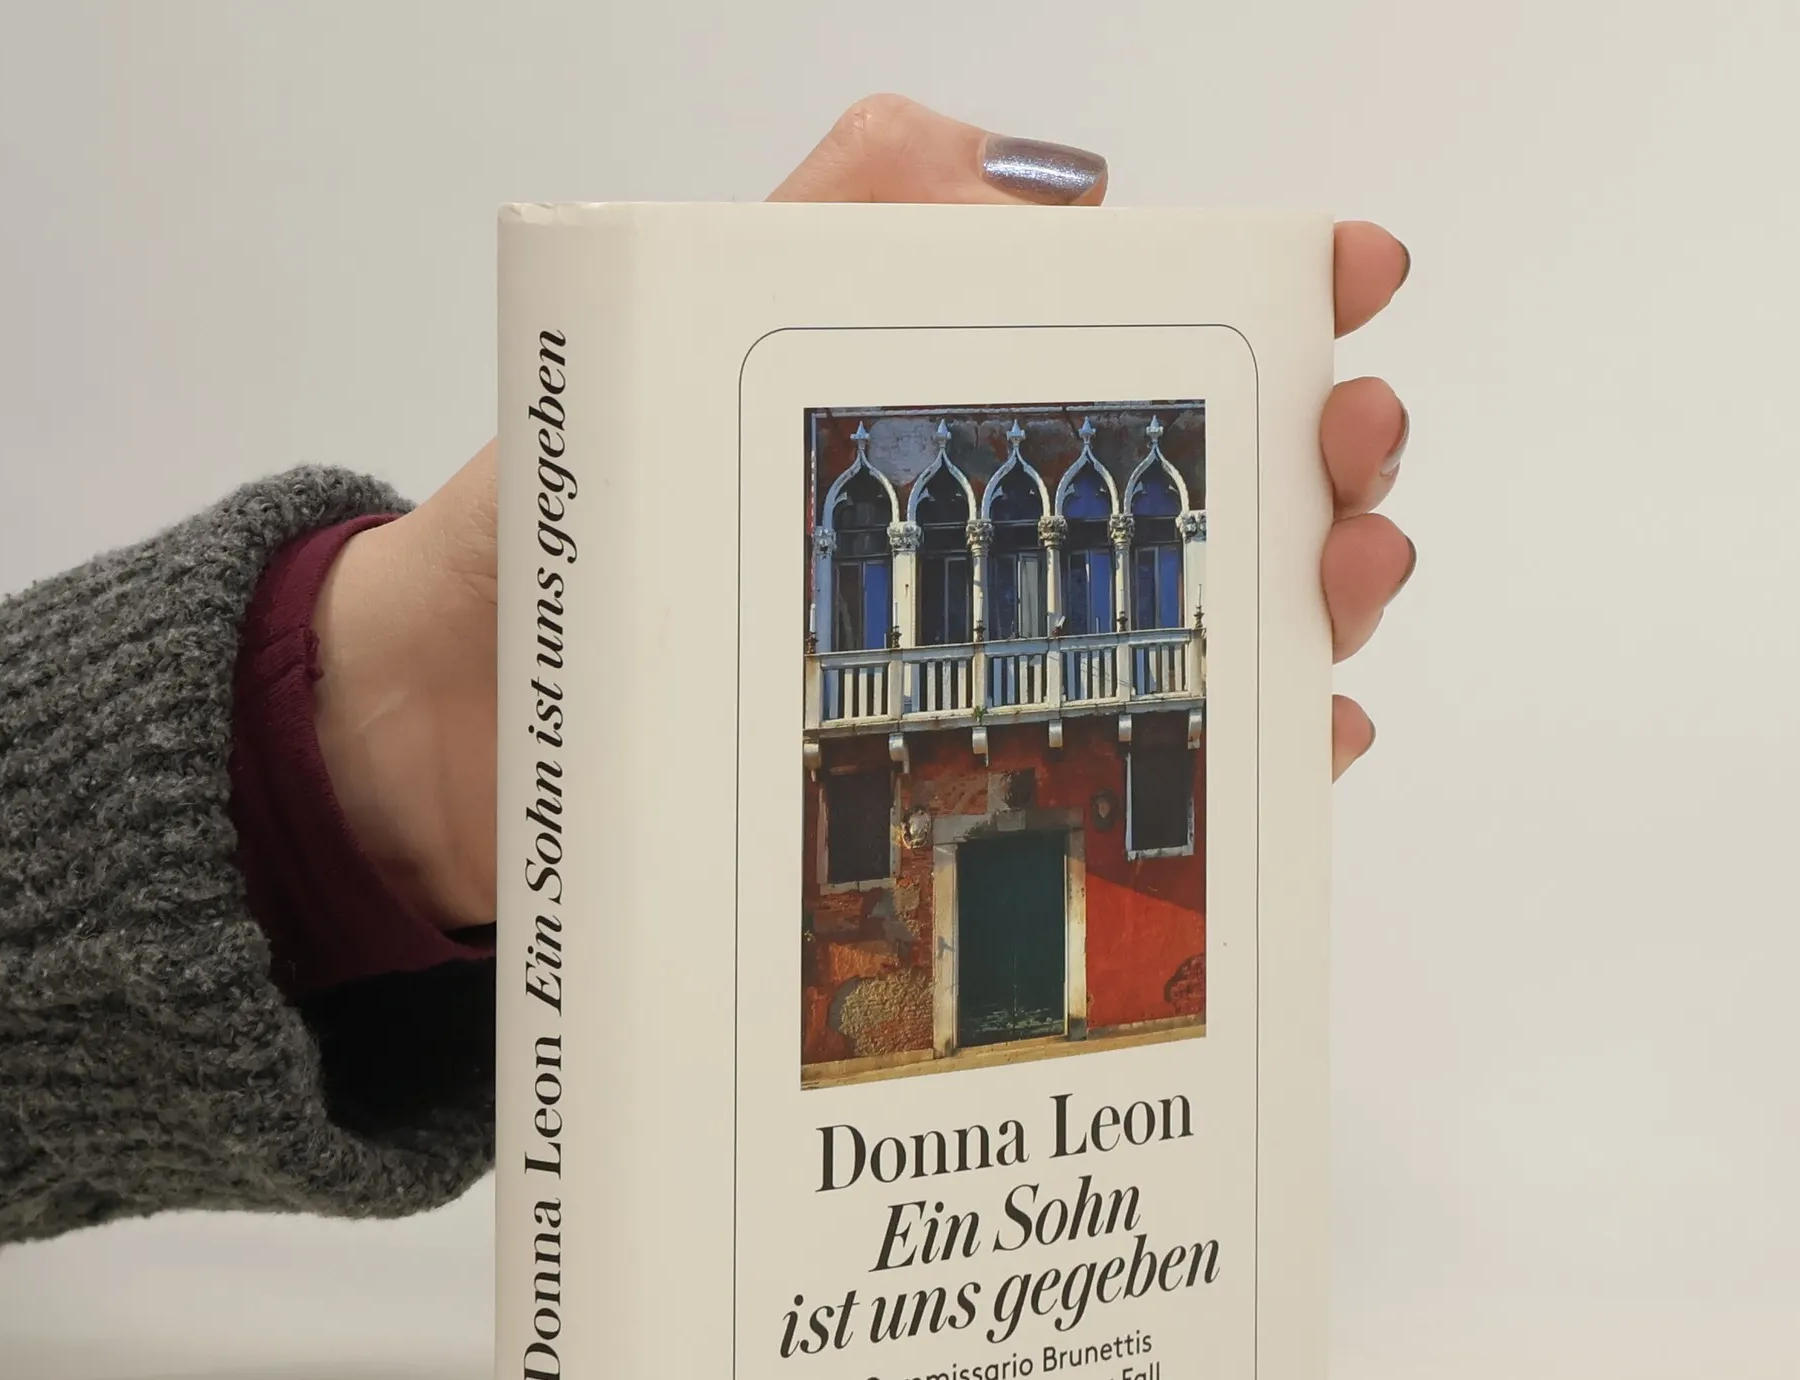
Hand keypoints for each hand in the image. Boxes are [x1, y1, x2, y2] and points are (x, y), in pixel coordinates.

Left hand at [310, 96, 1408, 928]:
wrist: (451, 735)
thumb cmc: (556, 529)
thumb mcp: (675, 330)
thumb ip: (835, 214)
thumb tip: (1044, 178)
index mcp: (939, 403)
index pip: (1147, 332)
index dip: (1272, 293)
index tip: (1348, 275)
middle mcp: (993, 532)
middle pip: (1218, 477)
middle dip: (1321, 449)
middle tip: (1347, 448)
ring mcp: (998, 660)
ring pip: (1213, 617)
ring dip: (1310, 592)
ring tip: (1341, 579)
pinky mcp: (973, 782)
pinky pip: (1144, 759)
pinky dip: (1244, 746)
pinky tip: (1300, 731)